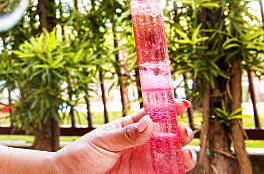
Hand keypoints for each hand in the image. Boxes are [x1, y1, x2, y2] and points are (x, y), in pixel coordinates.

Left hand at [57, 99, 196, 171]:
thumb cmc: (83, 153)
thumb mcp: (103, 140)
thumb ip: (127, 134)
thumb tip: (149, 122)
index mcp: (130, 127)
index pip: (152, 114)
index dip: (169, 108)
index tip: (184, 104)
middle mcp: (142, 143)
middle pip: (167, 135)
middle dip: (180, 132)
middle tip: (184, 131)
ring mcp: (145, 160)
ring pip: (172, 154)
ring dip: (183, 152)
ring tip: (188, 152)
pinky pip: (167, 171)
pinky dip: (177, 168)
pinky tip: (182, 164)